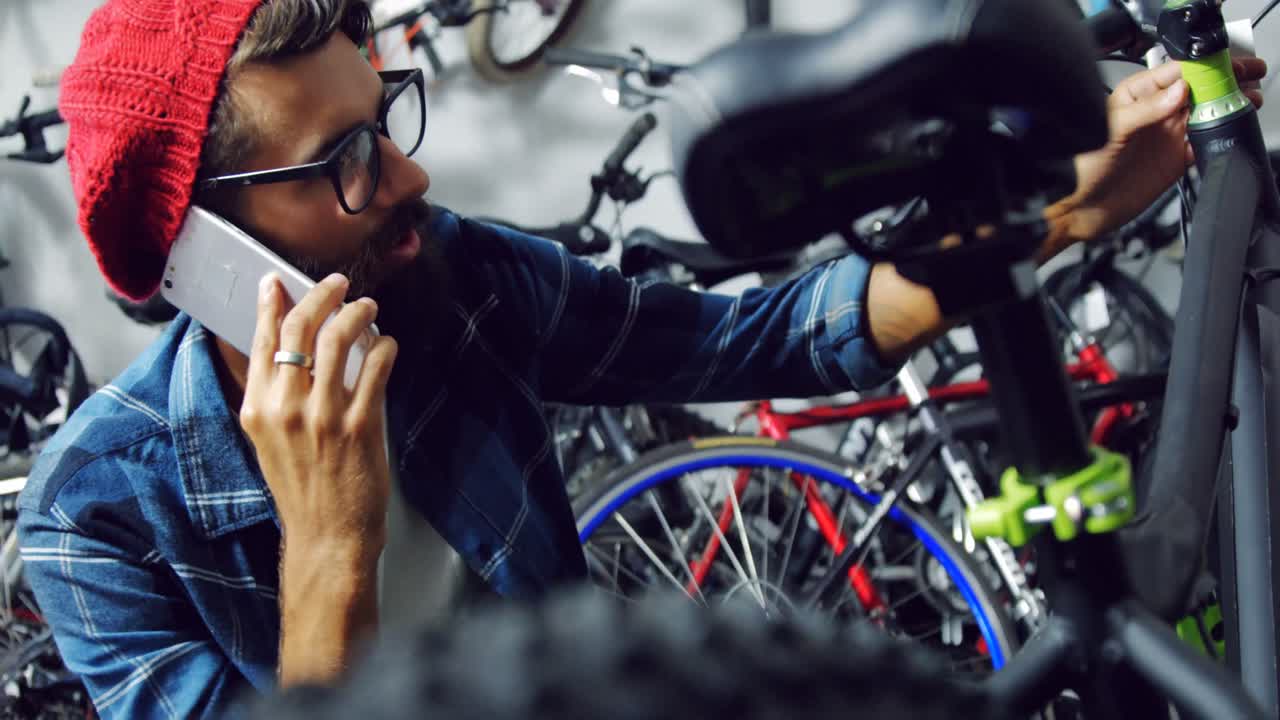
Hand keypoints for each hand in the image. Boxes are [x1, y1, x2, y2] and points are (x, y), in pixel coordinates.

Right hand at [239, 272, 397, 549]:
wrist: (327, 535)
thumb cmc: (302, 487)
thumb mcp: (269, 440)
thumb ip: (275, 396)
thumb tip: (293, 348)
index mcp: (257, 408)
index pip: (262, 340)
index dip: (272, 303)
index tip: (280, 281)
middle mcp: (285, 408)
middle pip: (300, 328)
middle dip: (321, 295)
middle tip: (339, 285)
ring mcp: (323, 416)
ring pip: (340, 339)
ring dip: (358, 314)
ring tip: (368, 307)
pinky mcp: (359, 425)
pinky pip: (376, 368)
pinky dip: (385, 347)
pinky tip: (388, 345)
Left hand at [1064, 57, 1266, 240]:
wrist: (1080, 209)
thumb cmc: (1080, 168)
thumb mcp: (1108, 131)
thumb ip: (1143, 111)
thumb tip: (1177, 92)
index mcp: (1135, 96)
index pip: (1173, 74)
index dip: (1198, 69)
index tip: (1217, 71)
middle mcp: (1153, 112)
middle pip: (1195, 90)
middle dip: (1221, 82)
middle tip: (1244, 79)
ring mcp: (1165, 135)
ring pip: (1204, 113)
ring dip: (1225, 105)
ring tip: (1245, 101)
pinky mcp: (1174, 158)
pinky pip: (1203, 141)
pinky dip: (1217, 135)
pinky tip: (1225, 129)